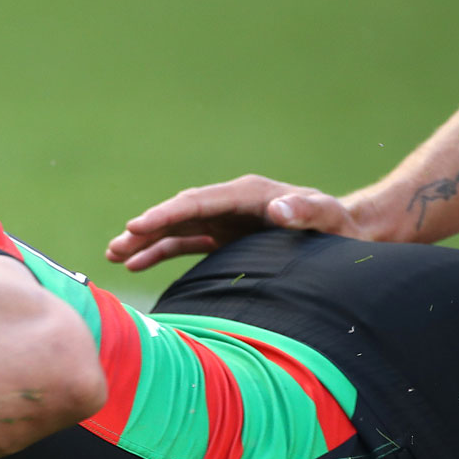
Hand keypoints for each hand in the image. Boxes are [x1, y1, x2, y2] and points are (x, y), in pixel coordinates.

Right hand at [106, 174, 369, 270]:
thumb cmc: (338, 227)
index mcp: (248, 194)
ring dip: (144, 241)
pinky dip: (158, 253)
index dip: (165, 213)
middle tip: (116, 246)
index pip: (198, 202)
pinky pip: (183, 244)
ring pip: (175, 229)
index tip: (137, 225)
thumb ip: (307, 211)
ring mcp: (223, 221)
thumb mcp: (329, 218)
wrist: (345, 235)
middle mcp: (229, 204)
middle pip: (179, 214)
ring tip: (113, 255)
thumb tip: (279, 208)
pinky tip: (133, 264)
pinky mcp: (222, 239)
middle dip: (145, 228)